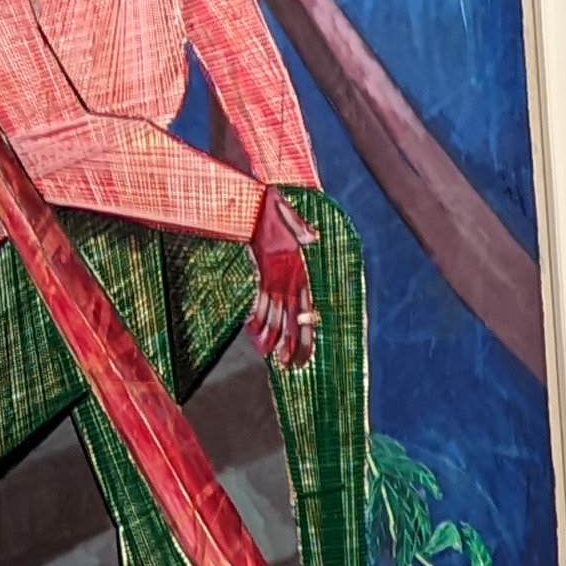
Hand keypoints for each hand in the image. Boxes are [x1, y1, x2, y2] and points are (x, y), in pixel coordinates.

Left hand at [248, 190, 320, 370]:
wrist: (254, 199)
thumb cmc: (269, 204)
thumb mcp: (282, 210)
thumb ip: (296, 224)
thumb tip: (311, 238)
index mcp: (297, 268)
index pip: (304, 304)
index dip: (304, 325)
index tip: (301, 344)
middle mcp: (288, 278)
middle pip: (294, 317)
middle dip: (294, 342)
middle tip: (291, 366)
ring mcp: (275, 278)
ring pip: (277, 314)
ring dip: (275, 337)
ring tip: (273, 359)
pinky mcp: (261, 274)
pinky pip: (260, 302)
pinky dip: (258, 319)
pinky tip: (254, 334)